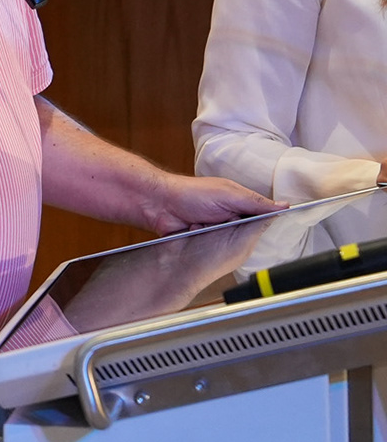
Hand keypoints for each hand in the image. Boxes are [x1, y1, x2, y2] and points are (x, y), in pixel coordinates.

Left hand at [140, 172, 278, 234]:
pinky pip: (212, 248)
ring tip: (203, 225)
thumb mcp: (227, 194)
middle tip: (219, 221)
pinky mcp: (203, 239)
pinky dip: (204, 242)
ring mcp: (216, 229)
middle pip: (245, 233)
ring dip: (216, 237)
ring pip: (228, 243)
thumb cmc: (190, 193)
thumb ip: (255, 202)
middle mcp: (230, 216)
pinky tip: (194, 232)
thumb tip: (283, 205)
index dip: (261, 223)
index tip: (251, 225)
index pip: (262, 216)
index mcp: (239, 202)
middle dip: (233, 231)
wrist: (158, 203)